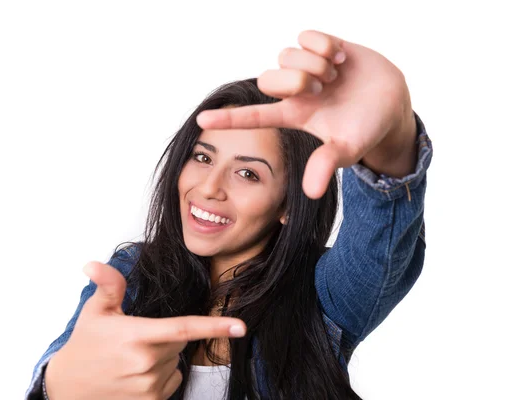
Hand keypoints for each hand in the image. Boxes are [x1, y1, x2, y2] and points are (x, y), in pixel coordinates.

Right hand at [45, 261, 245, 399]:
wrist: (67, 388)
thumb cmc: (85, 346)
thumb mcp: (96, 311)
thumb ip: (108, 286)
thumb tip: (94, 264)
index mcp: (136, 335)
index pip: (183, 328)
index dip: (214, 326)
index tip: (240, 326)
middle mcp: (146, 363)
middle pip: (178, 343)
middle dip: (166, 337)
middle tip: (135, 339)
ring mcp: (149, 386)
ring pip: (175, 362)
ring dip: (163, 358)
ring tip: (131, 359)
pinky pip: (171, 381)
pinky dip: (161, 376)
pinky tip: (136, 375)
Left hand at [197, 30, 416, 198]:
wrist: (391, 103)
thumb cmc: (364, 130)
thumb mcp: (346, 150)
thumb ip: (325, 165)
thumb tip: (310, 193)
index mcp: (294, 115)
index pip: (254, 117)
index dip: (228, 120)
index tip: (201, 123)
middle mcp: (294, 91)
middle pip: (267, 77)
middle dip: (295, 79)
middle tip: (322, 88)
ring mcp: (307, 68)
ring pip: (286, 54)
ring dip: (313, 63)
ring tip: (335, 74)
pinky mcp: (322, 47)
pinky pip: (306, 36)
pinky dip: (324, 45)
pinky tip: (340, 57)